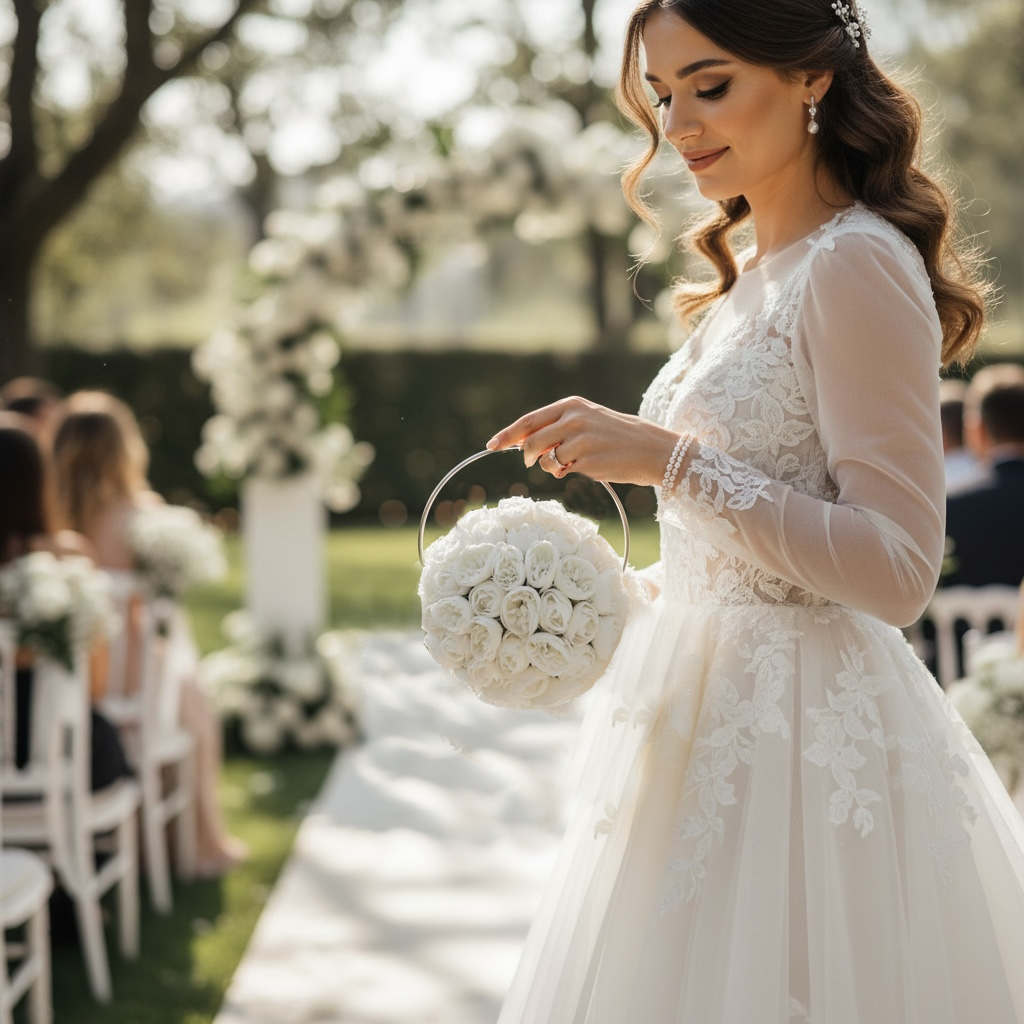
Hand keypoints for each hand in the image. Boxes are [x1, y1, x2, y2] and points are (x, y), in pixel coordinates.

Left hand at [486, 396, 681, 486]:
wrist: (652, 449)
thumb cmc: (618, 437)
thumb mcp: (588, 421)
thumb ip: (558, 428)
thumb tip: (524, 444)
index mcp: (571, 405)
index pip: (529, 420)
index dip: (508, 434)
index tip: (492, 445)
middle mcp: (573, 418)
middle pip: (531, 440)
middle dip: (526, 455)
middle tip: (529, 463)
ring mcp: (579, 439)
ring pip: (546, 458)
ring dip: (551, 466)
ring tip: (570, 463)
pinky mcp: (587, 459)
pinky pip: (562, 471)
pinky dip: (567, 472)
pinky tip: (586, 467)